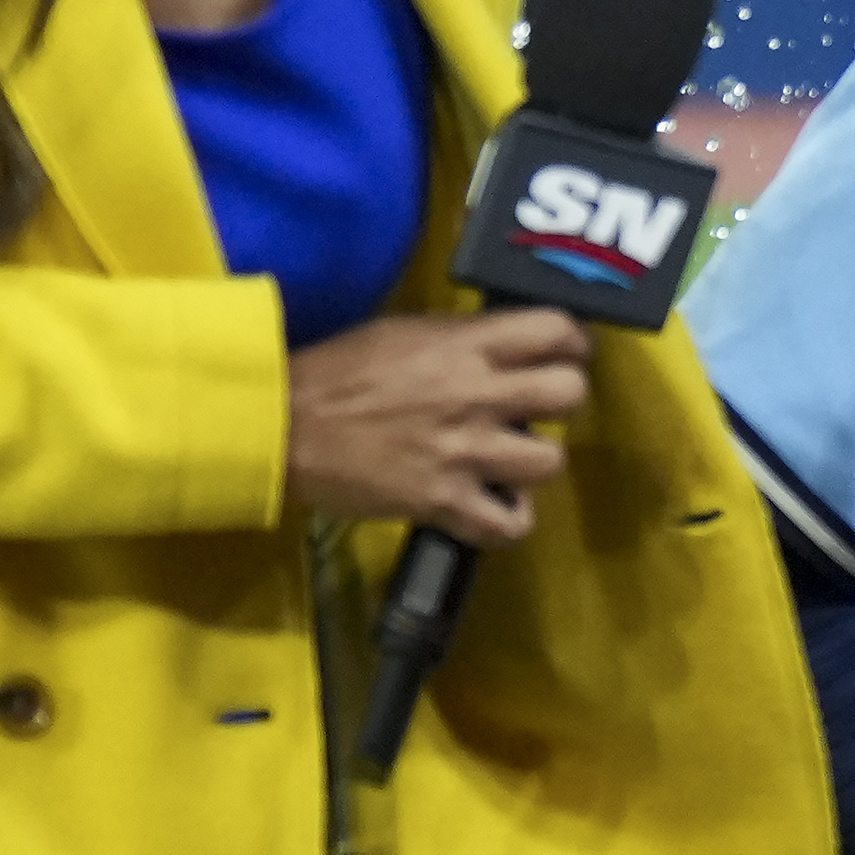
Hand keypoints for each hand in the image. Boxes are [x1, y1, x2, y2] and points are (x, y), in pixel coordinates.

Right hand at [282, 308, 586, 541]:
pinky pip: (510, 524)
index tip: (564, 354)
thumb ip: (460, 340)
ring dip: (534, 462)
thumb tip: (502, 348)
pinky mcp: (443, 503)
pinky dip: (507, 520)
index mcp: (465, 345)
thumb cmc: (339, 372)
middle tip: (539, 406)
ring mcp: (464, 452)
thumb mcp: (404, 333)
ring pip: (550, 461)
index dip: (571, 343)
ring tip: (510, 459)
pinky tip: (491, 506)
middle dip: (563, 398)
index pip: (556, 330)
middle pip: (570, 394)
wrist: (283, 427)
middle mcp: (476, 394)